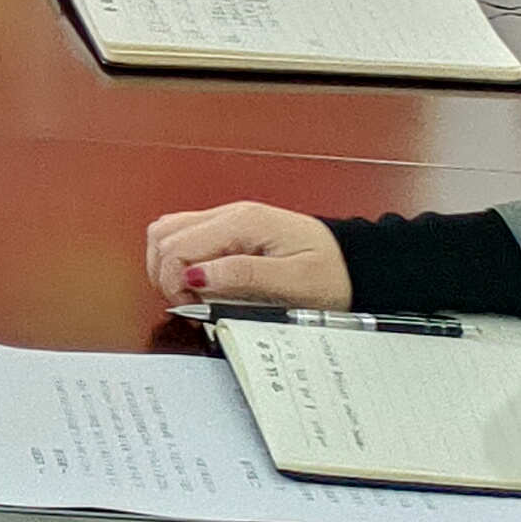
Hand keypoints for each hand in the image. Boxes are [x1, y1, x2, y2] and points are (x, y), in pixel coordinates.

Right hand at [143, 201, 347, 310]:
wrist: (356, 262)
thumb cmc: (333, 272)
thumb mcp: (294, 281)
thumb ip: (243, 275)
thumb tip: (196, 276)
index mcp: (243, 222)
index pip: (177, 245)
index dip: (173, 281)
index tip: (191, 307)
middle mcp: (229, 214)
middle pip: (164, 235)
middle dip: (165, 274)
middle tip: (189, 304)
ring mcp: (227, 220)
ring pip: (167, 232)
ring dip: (167, 265)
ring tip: (190, 294)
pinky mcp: (228, 230)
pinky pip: (185, 237)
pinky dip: (178, 260)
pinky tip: (196, 281)